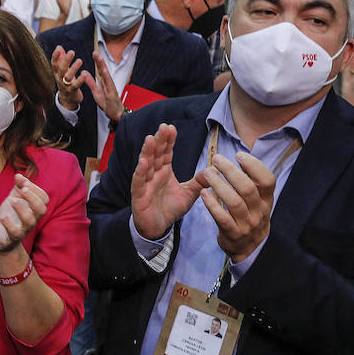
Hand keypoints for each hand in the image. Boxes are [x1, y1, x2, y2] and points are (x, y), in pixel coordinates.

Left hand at [0, 174, 47, 254]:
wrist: (1, 238)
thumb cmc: (10, 216)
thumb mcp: (14, 199)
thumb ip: (18, 187)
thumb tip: (19, 175)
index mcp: (34, 209)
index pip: (44, 198)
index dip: (35, 188)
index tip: (21, 181)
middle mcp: (32, 219)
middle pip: (41, 209)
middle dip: (33, 198)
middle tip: (22, 189)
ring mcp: (23, 229)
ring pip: (30, 221)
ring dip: (22, 208)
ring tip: (12, 200)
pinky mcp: (12, 238)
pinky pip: (15, 233)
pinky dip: (9, 224)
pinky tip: (3, 217)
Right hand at [51, 45, 92, 111]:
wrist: (67, 98)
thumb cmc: (65, 81)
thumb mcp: (62, 70)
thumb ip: (61, 59)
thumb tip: (59, 47)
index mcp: (57, 73)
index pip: (54, 64)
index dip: (55, 56)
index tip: (58, 49)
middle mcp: (59, 79)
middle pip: (61, 69)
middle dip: (66, 60)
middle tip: (72, 52)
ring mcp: (65, 85)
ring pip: (68, 77)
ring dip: (73, 69)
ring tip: (80, 60)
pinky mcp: (72, 91)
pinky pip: (75, 85)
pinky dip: (80, 80)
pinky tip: (84, 74)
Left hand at [87, 51, 126, 121]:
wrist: (115, 113)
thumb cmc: (106, 102)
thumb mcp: (96, 91)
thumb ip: (90, 82)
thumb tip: (84, 72)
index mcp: (104, 82)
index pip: (100, 70)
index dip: (97, 62)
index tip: (94, 53)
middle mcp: (108, 83)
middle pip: (103, 70)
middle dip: (100, 61)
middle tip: (95, 52)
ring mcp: (111, 88)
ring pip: (106, 75)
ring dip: (103, 66)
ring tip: (99, 59)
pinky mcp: (111, 94)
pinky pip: (109, 85)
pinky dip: (106, 78)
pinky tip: (104, 72)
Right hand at [130, 124, 204, 240]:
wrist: (158, 228)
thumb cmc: (170, 208)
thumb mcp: (189, 194)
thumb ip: (200, 181)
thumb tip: (215, 169)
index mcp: (164, 171)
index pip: (166, 152)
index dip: (168, 140)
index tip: (172, 127)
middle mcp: (153, 174)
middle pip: (155, 154)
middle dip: (159, 140)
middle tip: (164, 127)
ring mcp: (144, 184)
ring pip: (145, 164)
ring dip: (147, 152)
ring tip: (151, 139)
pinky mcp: (139, 195)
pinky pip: (138, 182)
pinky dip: (140, 173)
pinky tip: (143, 163)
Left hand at [193, 151, 276, 263]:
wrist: (249, 248)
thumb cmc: (250, 215)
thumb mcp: (257, 200)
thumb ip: (251, 181)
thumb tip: (240, 156)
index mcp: (267, 200)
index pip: (267, 180)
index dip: (254, 166)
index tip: (239, 155)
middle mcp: (259, 211)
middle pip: (247, 188)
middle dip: (231, 171)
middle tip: (217, 159)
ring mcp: (247, 224)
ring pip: (234, 202)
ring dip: (219, 185)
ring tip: (207, 173)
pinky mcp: (232, 234)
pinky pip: (221, 217)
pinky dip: (212, 204)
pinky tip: (203, 193)